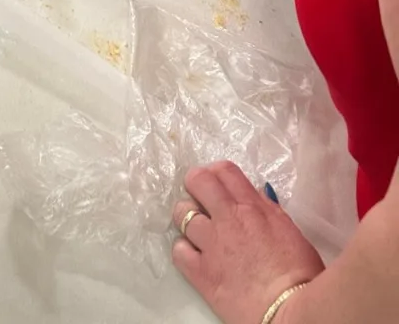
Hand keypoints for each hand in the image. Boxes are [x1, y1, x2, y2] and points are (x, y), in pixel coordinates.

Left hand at [171, 163, 322, 323]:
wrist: (291, 312)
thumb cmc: (301, 275)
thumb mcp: (289, 231)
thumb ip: (269, 211)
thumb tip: (256, 197)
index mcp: (252, 207)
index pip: (224, 171)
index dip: (216, 173)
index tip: (216, 183)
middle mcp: (227, 218)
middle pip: (198, 181)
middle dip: (195, 185)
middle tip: (200, 199)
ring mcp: (211, 244)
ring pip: (182, 214)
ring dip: (187, 219)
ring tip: (197, 231)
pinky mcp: (201, 273)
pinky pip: (178, 251)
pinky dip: (183, 251)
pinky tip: (194, 257)